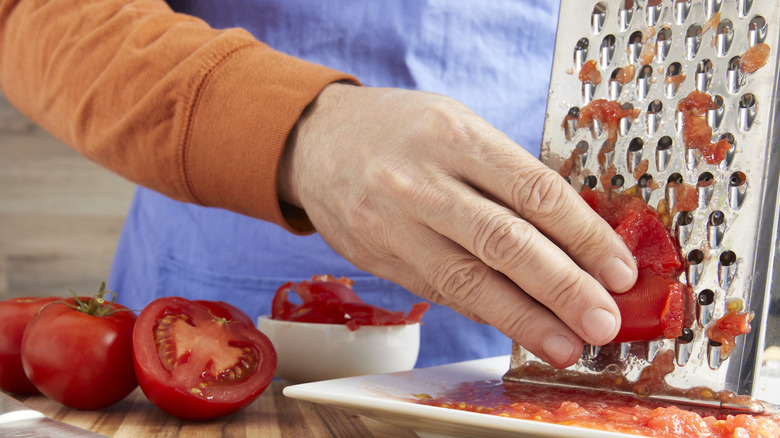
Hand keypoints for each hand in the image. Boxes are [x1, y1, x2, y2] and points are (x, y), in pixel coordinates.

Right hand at [278, 83, 637, 367]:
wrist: (318, 141)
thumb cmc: (401, 130)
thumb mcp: (458, 126)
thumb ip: (507, 175)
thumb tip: (572, 238)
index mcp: (457, 136)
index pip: (535, 192)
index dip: (585, 236)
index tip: (618, 271)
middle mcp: (424, 181)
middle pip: (505, 241)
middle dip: (562, 288)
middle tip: (602, 322)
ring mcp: (395, 223)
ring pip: (467, 279)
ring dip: (523, 319)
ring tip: (564, 345)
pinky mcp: (379, 257)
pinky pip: (438, 290)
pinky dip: (482, 311)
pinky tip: (514, 327)